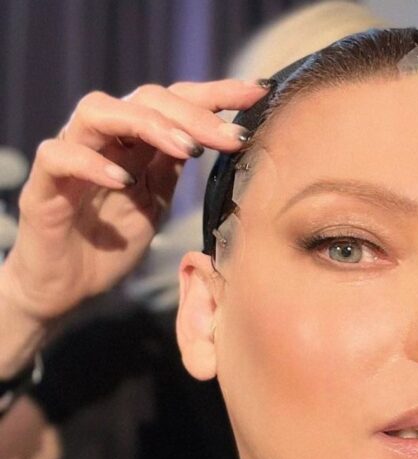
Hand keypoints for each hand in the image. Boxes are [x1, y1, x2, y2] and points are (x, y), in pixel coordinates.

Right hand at [0, 79, 267, 323]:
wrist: (65, 287)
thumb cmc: (110, 244)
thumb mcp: (155, 203)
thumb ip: (176, 170)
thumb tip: (225, 147)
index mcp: (135, 142)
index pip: (175, 102)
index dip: (215, 95)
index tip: (257, 95)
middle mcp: (103, 139)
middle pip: (145, 98)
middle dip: (194, 114)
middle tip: (232, 138)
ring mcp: (71, 156)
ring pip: (100, 112)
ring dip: (149, 124)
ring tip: (187, 150)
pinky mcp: (42, 186)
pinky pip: (60, 156)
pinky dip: (91, 163)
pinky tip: (124, 179)